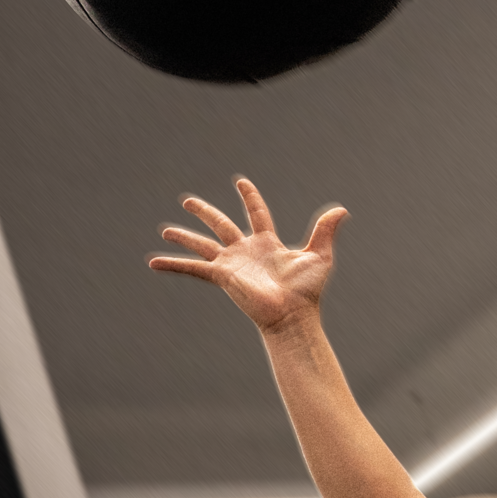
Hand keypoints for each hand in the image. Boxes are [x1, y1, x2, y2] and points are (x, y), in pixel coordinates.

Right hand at [149, 177, 347, 333]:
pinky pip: (193, 268)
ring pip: (203, 244)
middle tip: (188, 201)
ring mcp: (232, 263)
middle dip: (205, 212)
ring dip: (184, 237)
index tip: (241, 183)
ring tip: (165, 230)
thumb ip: (326, 231)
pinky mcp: (222, 276)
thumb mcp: (319, 256)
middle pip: (221, 224)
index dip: (250, 198)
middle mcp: (246, 251)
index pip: (256, 213)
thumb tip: (342, 209)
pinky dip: (174, 265)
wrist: (292, 314)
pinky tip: (154, 262)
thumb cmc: (307, 291)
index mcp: (267, 243)